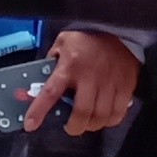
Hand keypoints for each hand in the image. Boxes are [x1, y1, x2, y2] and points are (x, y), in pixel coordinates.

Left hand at [26, 28, 140, 135]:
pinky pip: (118, 113)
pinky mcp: (126, 86)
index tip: (30, 125)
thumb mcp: (62, 43)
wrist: (118, 28)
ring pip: (101, 116)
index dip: (39, 111)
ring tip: (87, 122)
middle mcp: (89, 77)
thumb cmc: (86, 38)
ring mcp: (110, 82)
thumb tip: (41, 81)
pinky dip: (110, 121)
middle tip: (71, 127)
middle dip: (74, 127)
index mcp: (69, 66)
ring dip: (92, 126)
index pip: (50, 92)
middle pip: (81, 113)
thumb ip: (52, 62)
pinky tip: (104, 118)